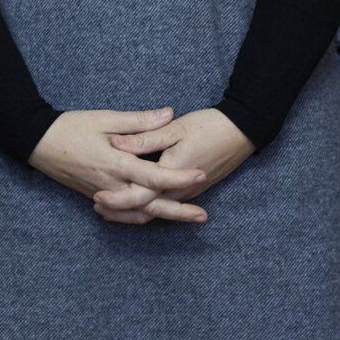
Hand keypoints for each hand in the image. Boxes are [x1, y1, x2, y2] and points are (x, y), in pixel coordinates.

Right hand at [27, 108, 210, 224]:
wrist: (37, 142)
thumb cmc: (70, 127)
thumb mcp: (105, 119)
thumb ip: (139, 121)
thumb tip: (169, 114)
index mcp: (116, 164)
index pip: (154, 176)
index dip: (180, 177)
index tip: (201, 174)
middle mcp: (111, 185)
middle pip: (151, 206)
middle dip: (179, 212)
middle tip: (203, 216)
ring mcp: (103, 194)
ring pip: (138, 214)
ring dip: (162, 216)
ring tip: (185, 216)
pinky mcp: (96, 197)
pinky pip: (122, 215)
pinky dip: (139, 217)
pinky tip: (152, 213)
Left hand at [95, 108, 253, 223]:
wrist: (242, 132)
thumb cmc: (208, 127)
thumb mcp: (175, 129)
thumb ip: (145, 137)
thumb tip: (117, 143)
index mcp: (173, 173)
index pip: (141, 195)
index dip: (117, 199)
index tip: (96, 197)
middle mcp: (180, 189)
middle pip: (146, 210)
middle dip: (121, 212)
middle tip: (96, 206)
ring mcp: (187, 192)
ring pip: (156, 210)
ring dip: (132, 211)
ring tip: (107, 208)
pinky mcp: (191, 189)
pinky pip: (165, 204)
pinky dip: (146, 206)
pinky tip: (132, 198)